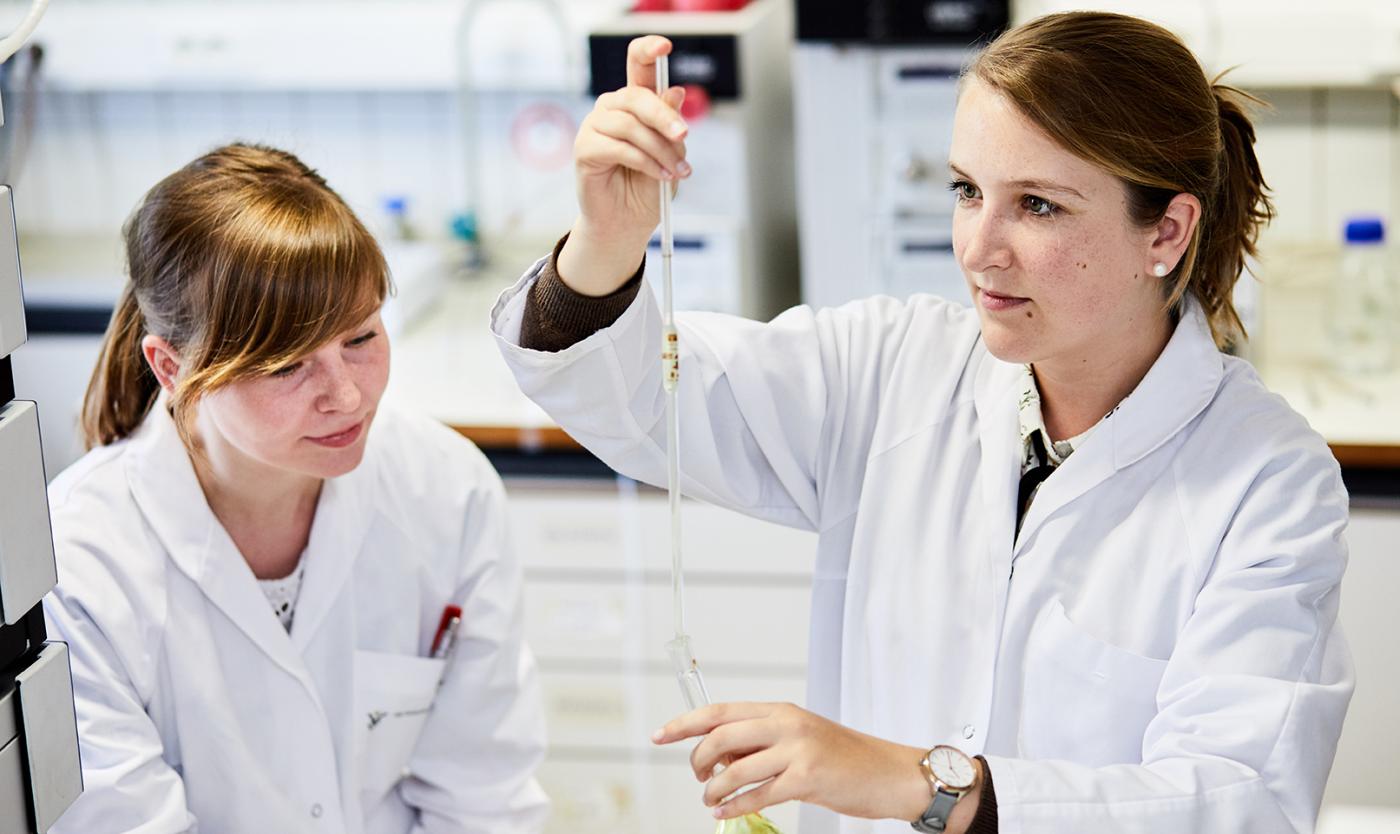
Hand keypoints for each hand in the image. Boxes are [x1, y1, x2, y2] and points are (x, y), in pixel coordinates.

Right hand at [560, 35, 691, 295]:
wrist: (627, 224)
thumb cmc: (648, 188)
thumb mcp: (671, 154)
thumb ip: (671, 126)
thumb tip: (676, 93)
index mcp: (634, 103)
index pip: (638, 66)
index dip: (648, 51)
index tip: (664, 46)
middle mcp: (612, 108)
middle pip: (636, 96)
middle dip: (664, 117)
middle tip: (685, 135)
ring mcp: (595, 127)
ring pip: (630, 124)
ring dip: (658, 148)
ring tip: (676, 171)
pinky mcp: (584, 149)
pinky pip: (618, 147)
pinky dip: (644, 161)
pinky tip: (659, 175)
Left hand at [652, 702, 949, 822]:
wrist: (890, 773)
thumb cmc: (845, 758)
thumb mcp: (800, 738)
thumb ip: (762, 741)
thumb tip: (718, 756)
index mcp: (781, 710)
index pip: (720, 711)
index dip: (685, 723)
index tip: (660, 735)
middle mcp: (786, 724)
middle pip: (721, 736)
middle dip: (699, 760)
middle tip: (699, 777)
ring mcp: (798, 750)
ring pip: (735, 768)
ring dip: (715, 789)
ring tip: (711, 800)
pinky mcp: (807, 779)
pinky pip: (758, 795)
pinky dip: (734, 806)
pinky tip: (725, 812)